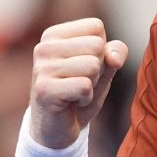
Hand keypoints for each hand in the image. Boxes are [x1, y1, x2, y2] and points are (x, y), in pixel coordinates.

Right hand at [29, 18, 128, 148]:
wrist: (58, 129)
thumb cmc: (80, 92)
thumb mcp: (104, 67)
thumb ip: (115, 52)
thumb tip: (114, 57)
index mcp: (54, 35)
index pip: (96, 27)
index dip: (101, 50)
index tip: (83, 67)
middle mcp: (44, 47)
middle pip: (96, 45)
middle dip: (97, 69)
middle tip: (79, 83)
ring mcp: (41, 68)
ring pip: (93, 65)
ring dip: (91, 84)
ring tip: (74, 93)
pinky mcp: (44, 90)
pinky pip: (85, 86)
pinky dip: (86, 98)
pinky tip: (71, 103)